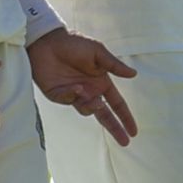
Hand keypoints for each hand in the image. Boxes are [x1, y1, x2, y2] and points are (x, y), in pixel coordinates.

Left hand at [28, 29, 137, 146]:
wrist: (48, 41)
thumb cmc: (74, 43)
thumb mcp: (98, 52)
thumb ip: (114, 65)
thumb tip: (134, 74)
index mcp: (101, 82)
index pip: (117, 104)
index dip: (125, 117)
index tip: (134, 132)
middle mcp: (89, 91)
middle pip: (104, 115)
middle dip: (115, 128)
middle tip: (124, 141)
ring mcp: (74, 94)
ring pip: (86, 109)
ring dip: (92, 106)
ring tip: (95, 100)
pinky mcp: (58, 94)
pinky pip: (68, 100)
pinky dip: (72, 95)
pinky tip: (75, 87)